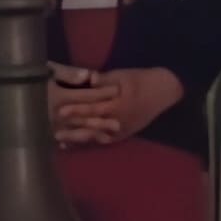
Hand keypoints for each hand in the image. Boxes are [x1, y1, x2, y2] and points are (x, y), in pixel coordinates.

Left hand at [50, 64, 183, 146]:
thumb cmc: (143, 80)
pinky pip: (108, 140)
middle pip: (93, 128)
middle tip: (55, 134)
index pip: (93, 109)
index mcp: (119, 105)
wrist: (166, 90)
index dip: (76, 110)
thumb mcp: (124, 75)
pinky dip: (94, 142)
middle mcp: (120, 120)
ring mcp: (124, 129)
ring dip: (81, 140)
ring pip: (99, 137)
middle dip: (74, 131)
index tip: (60, 112)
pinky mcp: (126, 132)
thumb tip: (87, 78)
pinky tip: (81, 144)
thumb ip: (104, 79)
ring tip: (64, 143)